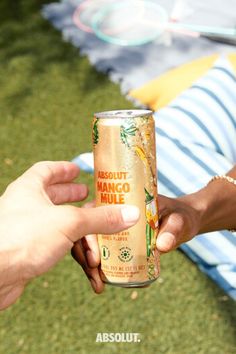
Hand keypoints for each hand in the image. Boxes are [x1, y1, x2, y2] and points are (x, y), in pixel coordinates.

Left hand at [0, 161, 139, 309]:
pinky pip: (58, 246)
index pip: (46, 170)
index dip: (62, 168)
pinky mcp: (30, 253)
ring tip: (96, 229)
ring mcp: (27, 230)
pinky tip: (85, 255)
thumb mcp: (68, 223)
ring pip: (58, 224)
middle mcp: (26, 207)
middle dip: (71, 197)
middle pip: (52, 197)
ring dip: (79, 229)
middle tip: (88, 196)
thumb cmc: (22, 238)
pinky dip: (73, 249)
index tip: (77, 169)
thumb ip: (100, 218)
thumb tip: (130, 213)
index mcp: (29, 189)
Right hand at [73, 194, 200, 293]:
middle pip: (87, 229)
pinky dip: (98, 269)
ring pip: (90, 244)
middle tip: (94, 272)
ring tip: (98, 285)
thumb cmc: (180, 216)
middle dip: (85, 252)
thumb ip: (172, 230)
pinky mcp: (116, 242)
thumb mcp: (179, 220)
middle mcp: (112, 213)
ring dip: (89, 264)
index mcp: (122, 200)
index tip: (95, 255)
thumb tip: (162, 246)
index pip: (95, 210)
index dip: (88, 231)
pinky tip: (100, 284)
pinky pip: (101, 254)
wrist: (182, 223)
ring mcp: (112, 228)